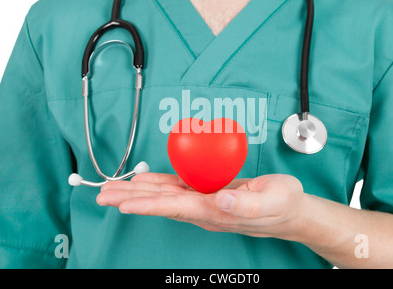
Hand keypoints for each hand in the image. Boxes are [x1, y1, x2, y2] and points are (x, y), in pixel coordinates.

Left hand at [96, 173, 304, 238]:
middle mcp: (204, 209)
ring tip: (114, 190)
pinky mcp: (207, 192)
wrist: (289, 210)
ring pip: (164, 196)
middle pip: (161, 203)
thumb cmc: (283, 205)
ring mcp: (204, 201)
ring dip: (138, 192)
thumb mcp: (272, 202)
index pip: (175, 209)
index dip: (149, 206)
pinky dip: (157, 183)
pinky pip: (177, 188)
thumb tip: (220, 201)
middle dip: (131, 199)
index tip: (124, 204)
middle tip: (102, 196)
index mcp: (216, 211)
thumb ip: (247, 205)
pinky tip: (144, 181)